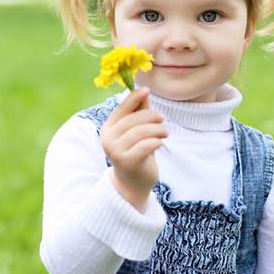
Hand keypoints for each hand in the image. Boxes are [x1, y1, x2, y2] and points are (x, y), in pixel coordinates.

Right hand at [100, 87, 167, 211]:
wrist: (133, 184)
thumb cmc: (136, 153)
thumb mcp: (137, 132)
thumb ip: (139, 113)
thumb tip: (144, 92)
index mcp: (108, 128)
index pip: (121, 108)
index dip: (134, 97)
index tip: (147, 90)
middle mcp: (108, 138)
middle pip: (133, 119)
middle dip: (152, 117)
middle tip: (162, 120)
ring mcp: (115, 151)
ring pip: (141, 131)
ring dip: (157, 129)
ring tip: (165, 132)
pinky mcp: (127, 161)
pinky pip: (146, 145)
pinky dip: (156, 141)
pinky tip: (160, 143)